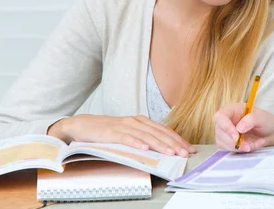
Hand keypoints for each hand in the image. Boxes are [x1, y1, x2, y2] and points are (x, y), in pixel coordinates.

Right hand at [47, 114, 195, 156]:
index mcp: (142, 121)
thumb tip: (162, 148)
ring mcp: (125, 126)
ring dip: (160, 145)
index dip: (177, 139)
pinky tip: (145, 148)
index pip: (164, 130)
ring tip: (171, 152)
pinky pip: (127, 138)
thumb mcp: (130, 132)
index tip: (189, 148)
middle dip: (174, 144)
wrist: (85, 125)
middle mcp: (136, 121)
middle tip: (185, 153)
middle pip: (159, 133)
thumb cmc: (109, 131)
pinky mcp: (113, 133)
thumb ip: (145, 137)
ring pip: (146, 136)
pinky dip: (137, 143)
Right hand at [213, 103, 273, 151]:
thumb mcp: (262, 117)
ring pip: (223, 143)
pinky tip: (252, 146)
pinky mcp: (228, 142)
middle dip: (233, 142)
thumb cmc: (266, 121)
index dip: (225, 127)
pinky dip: (242, 150)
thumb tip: (239, 128)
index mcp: (232, 110)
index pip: (220, 116)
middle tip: (249, 145)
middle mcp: (226, 120)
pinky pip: (230, 149)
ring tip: (254, 144)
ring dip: (239, 147)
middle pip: (219, 132)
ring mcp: (226, 132)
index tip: (236, 137)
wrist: (272, 133)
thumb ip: (251, 119)